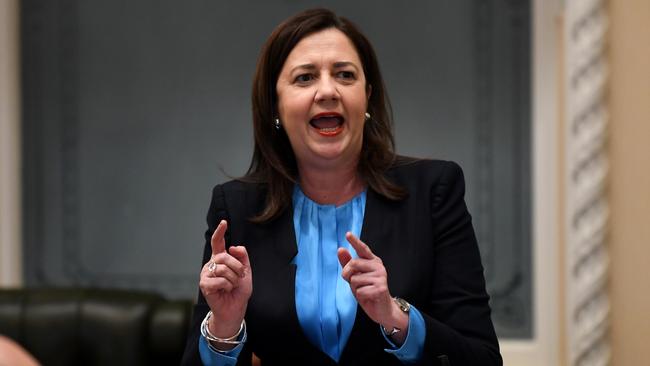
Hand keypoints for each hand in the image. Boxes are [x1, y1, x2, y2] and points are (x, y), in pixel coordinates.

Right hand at [199, 220, 252, 337]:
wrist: (235, 308)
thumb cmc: (239, 290)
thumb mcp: (246, 271)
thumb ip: (242, 257)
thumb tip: (232, 247)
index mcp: (220, 259)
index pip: (217, 243)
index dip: (220, 232)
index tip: (224, 222)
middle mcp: (211, 264)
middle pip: (224, 256)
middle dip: (237, 267)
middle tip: (240, 277)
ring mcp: (206, 274)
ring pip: (223, 268)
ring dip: (234, 279)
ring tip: (232, 285)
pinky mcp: (204, 285)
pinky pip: (220, 280)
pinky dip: (228, 286)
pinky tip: (225, 290)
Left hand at [337, 232, 407, 337]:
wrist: (382, 309)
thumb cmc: (367, 290)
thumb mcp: (355, 276)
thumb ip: (347, 264)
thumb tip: (340, 249)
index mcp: (372, 261)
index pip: (362, 249)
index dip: (355, 242)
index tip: (347, 234)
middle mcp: (378, 266)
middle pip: (353, 264)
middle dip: (348, 275)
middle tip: (355, 283)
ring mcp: (381, 276)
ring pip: (355, 280)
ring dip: (355, 288)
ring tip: (365, 290)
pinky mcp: (380, 288)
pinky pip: (360, 291)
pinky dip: (361, 296)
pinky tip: (369, 297)